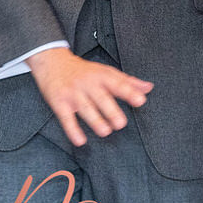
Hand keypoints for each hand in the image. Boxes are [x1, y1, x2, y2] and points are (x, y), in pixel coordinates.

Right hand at [27, 48, 151, 147]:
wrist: (53, 62)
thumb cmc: (84, 71)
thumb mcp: (106, 71)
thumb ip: (128, 81)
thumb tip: (149, 88)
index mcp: (102, 76)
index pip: (118, 83)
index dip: (129, 92)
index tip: (140, 100)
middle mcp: (88, 84)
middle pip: (101, 98)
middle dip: (111, 110)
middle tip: (121, 123)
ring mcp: (74, 93)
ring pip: (85, 108)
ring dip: (95, 120)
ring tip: (105, 131)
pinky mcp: (59, 103)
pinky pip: (66, 118)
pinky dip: (72, 130)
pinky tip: (80, 140)